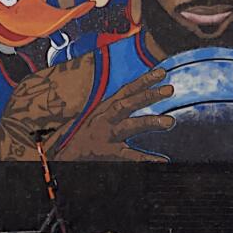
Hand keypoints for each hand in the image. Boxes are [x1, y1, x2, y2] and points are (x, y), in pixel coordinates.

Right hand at [55, 67, 174, 159]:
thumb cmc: (83, 133)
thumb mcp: (97, 115)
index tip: (161, 72)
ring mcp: (106, 136)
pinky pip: (130, 156)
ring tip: (169, 122)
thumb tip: (139, 96)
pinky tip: (162, 159)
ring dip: (149, 122)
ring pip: (129, 126)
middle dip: (148, 96)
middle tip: (169, 89)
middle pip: (127, 104)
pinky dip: (146, 158)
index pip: (126, 90)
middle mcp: (105, 119)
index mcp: (105, 108)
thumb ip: (117, 106)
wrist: (63, 155)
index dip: (143, 80)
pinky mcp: (107, 154)